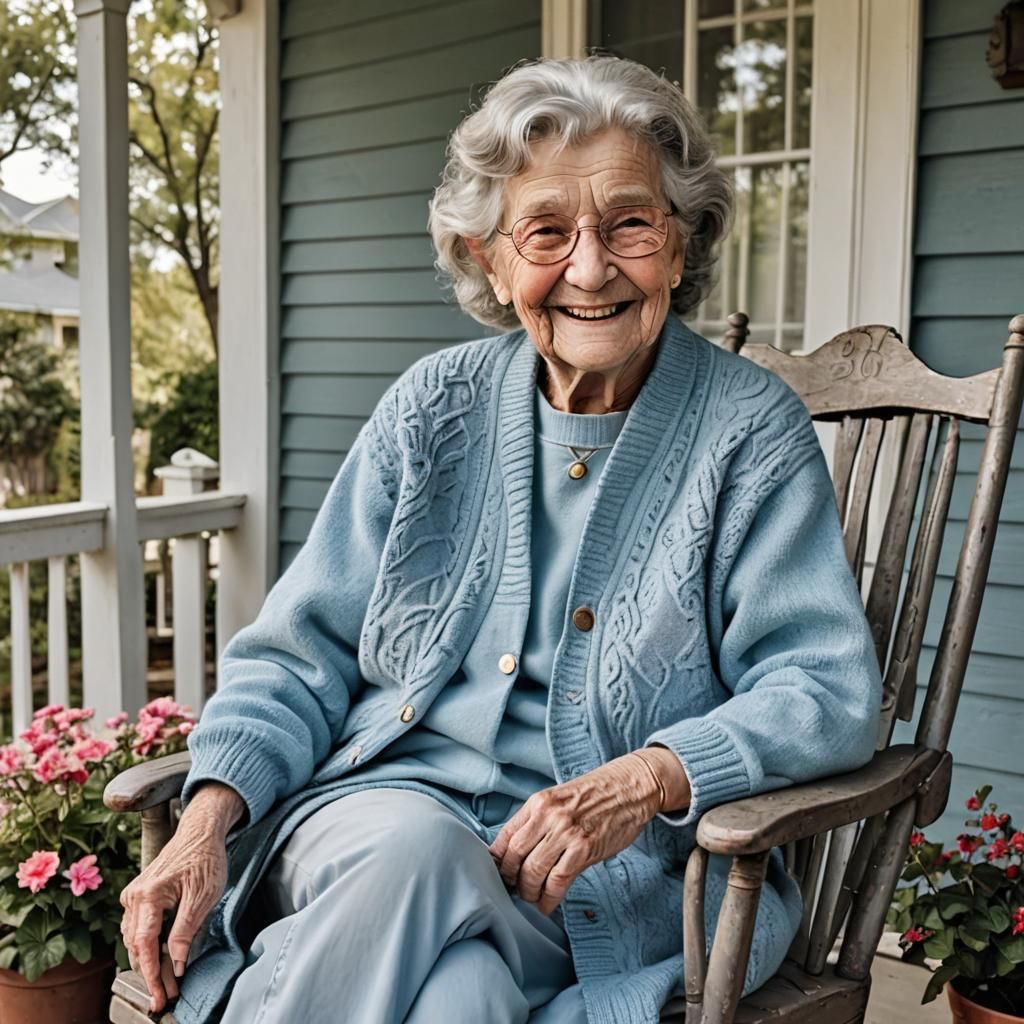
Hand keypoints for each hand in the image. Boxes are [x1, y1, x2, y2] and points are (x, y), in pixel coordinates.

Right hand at [119, 782, 243, 1013]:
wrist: (201, 830)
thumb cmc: (205, 857)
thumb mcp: (203, 897)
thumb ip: (185, 931)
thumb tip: (177, 964)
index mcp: (148, 895)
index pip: (145, 945)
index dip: (152, 974)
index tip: (160, 996)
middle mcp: (134, 896)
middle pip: (136, 946)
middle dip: (151, 974)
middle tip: (166, 996)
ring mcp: (134, 894)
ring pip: (134, 939)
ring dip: (148, 962)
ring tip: (165, 983)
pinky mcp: (139, 894)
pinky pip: (137, 927)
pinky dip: (147, 945)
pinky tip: (159, 957)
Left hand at [487, 749, 687, 915]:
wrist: (630, 787)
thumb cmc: (597, 794)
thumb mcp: (560, 798)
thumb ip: (539, 820)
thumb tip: (517, 850)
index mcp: (538, 802)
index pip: (506, 835)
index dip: (497, 859)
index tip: (497, 873)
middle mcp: (548, 815)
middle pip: (515, 856)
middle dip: (510, 879)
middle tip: (513, 889)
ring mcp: (566, 832)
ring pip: (533, 871)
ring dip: (528, 892)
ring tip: (531, 898)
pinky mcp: (584, 849)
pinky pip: (558, 881)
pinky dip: (548, 898)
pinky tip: (547, 904)